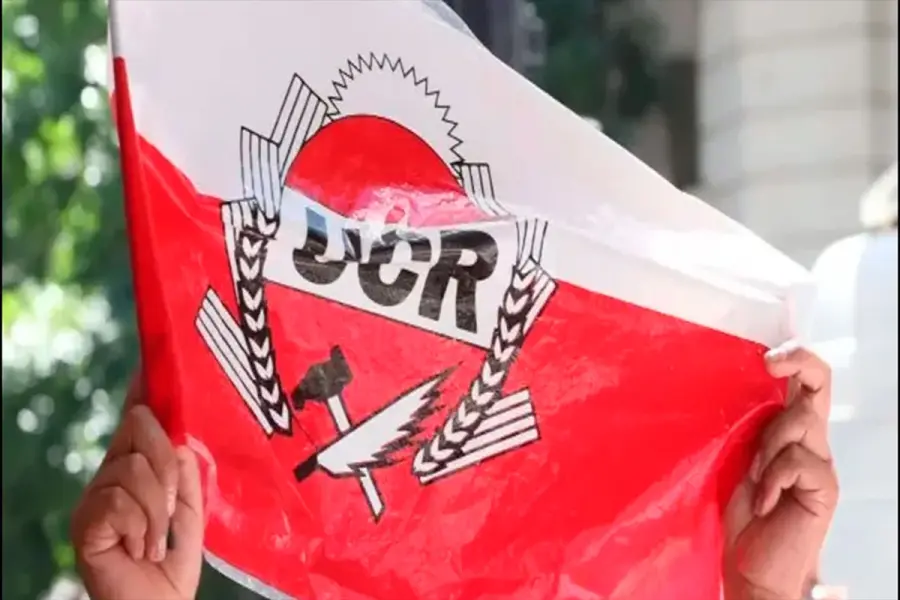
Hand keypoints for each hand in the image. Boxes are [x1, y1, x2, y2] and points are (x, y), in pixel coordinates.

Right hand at [72, 374, 203, 599]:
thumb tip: (181, 441)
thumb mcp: (192, 513)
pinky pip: (121, 500)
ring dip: (158, 510)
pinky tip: (137, 549)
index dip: (144, 392)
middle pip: (140, 427)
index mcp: (138, 469)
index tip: (150, 363)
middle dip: (167, 463)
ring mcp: (96, 497)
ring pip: (135, 467)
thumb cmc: (172, 566)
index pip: (139, 421)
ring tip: (154, 540)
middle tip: (171, 509)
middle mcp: (113, 475)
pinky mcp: (86, 522)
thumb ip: (189, 476)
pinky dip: (141, 528)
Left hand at [723, 344, 838, 599]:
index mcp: (787, 430)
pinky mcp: (825, 488)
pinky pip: (798, 462)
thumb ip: (744, 429)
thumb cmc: (741, 514)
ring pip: (799, 422)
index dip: (796, 358)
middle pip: (818, 387)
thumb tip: (727, 387)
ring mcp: (820, 463)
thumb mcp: (735, 459)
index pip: (805, 382)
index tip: (767, 355)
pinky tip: (764, 502)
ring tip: (754, 477)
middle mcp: (810, 441)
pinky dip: (772, 479)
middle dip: (800, 362)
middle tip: (771, 360)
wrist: (749, 565)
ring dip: (767, 444)